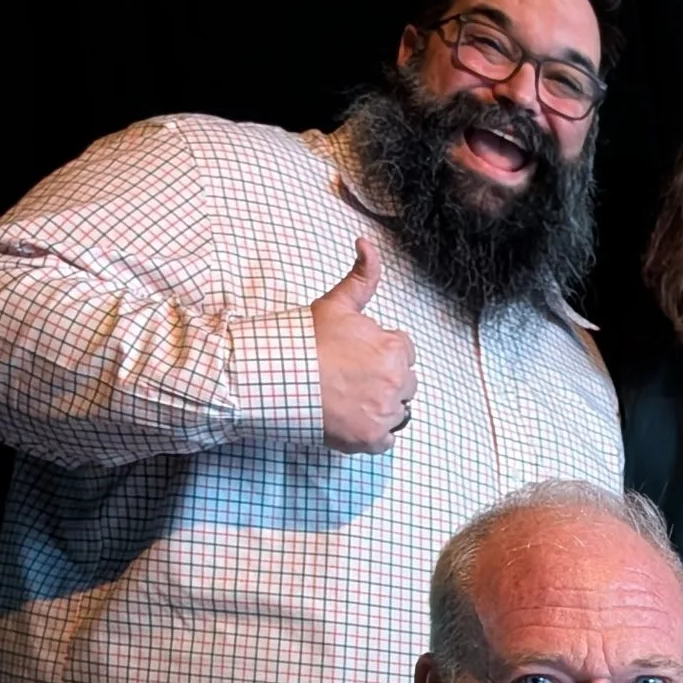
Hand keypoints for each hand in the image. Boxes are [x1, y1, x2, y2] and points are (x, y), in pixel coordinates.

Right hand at [312, 237, 417, 454]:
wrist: (276, 376)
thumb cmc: (305, 340)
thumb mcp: (336, 304)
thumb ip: (362, 276)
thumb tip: (367, 243)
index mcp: (394, 350)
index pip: (404, 352)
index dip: (381, 352)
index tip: (358, 355)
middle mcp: (396, 383)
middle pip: (405, 384)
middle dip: (384, 379)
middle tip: (351, 377)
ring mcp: (384, 414)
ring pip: (397, 412)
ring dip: (379, 406)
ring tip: (348, 398)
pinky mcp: (371, 439)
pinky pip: (386, 440)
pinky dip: (371, 433)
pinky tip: (350, 418)